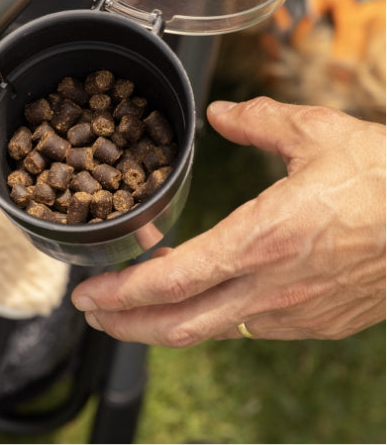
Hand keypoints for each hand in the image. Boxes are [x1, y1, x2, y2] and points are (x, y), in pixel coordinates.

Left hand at [71, 97, 385, 344]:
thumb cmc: (386, 178)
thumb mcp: (316, 134)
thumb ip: (258, 123)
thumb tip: (222, 114)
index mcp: (262, 239)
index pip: (172, 280)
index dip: (122, 292)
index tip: (89, 293)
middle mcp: (271, 288)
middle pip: (178, 324)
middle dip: (125, 324)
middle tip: (93, 312)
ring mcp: (294, 315)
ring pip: (210, 332)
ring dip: (163, 323)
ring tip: (134, 310)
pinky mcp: (316, 324)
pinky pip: (247, 327)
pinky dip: (211, 317)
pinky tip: (203, 300)